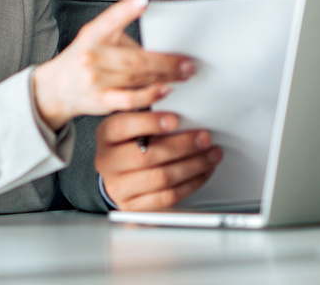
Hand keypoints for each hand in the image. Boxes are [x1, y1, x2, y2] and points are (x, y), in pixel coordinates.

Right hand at [31, 0, 194, 130]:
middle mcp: (91, 56)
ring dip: (165, 76)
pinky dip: (150, 95)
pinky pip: (130, 100)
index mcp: (92, 35)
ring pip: (136, 78)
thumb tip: (162, 49)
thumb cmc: (84, 59)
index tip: (143, 0)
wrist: (55, 89)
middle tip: (188, 62)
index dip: (125, 10)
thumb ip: (122, 42)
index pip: (109, 20)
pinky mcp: (100, 101)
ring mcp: (95, 80)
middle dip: (165, 61)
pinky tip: (165, 90)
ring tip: (184, 73)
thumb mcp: (95, 41)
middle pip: (134, 59)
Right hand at [95, 111, 221, 210]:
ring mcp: (120, 187)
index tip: (175, 120)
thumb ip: (150, 118)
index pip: (124, 127)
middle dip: (182, 146)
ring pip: (161, 178)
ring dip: (193, 166)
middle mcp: (108, 162)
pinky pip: (168, 196)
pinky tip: (202, 172)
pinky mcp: (135, 207)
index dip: (150, 123)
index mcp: (107, 136)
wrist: (116, 178)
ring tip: (211, 155)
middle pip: (147, 155)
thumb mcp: (131, 127)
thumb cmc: (129, 146)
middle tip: (205, 138)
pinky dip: (191, 183)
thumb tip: (181, 112)